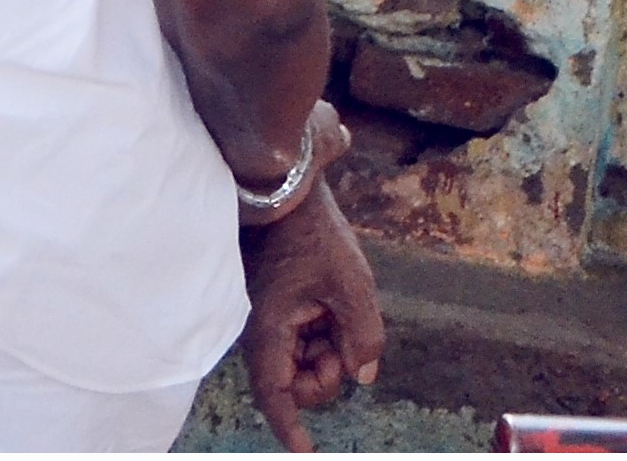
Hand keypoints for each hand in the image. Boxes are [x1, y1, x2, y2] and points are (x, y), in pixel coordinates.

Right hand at [237, 184, 385, 449]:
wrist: (287, 191)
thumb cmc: (314, 235)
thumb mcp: (352, 286)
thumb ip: (362, 336)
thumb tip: (362, 373)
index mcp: (271, 329)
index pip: (275, 394)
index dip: (289, 428)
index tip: (306, 453)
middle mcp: (263, 330)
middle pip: (294, 382)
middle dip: (326, 376)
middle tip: (349, 342)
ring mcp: (269, 319)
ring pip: (301, 361)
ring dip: (328, 352)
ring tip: (343, 313)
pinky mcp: (277, 308)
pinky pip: (302, 339)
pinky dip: (323, 335)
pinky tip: (334, 307)